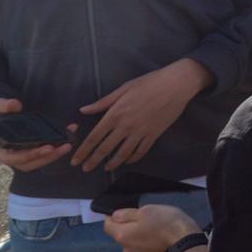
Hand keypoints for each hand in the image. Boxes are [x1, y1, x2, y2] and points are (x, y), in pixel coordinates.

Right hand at [0, 97, 75, 171]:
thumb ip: (1, 106)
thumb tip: (14, 105)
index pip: (13, 157)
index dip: (30, 155)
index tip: (48, 148)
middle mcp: (8, 157)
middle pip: (28, 163)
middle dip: (48, 157)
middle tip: (64, 147)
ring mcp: (18, 156)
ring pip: (36, 162)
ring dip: (53, 155)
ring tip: (68, 144)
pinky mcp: (28, 152)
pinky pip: (40, 155)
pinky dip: (54, 149)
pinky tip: (67, 137)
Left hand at [71, 60, 212, 172]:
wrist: (176, 85)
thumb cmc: (149, 83)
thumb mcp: (124, 89)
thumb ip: (103, 102)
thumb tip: (84, 110)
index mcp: (115, 114)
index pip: (95, 137)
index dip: (83, 150)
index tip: (76, 160)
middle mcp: (125, 126)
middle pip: (105, 148)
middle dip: (93, 160)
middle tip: (85, 169)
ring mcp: (140, 132)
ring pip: (123, 153)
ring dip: (112, 163)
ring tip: (106, 168)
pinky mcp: (154, 135)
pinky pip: (141, 151)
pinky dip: (133, 158)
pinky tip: (128, 161)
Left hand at [102, 204, 201, 251]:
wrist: (185, 243)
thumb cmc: (165, 223)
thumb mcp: (146, 210)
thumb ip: (127, 214)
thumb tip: (114, 216)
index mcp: (122, 236)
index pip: (107, 225)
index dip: (111, 215)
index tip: (124, 209)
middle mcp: (125, 249)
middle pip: (119, 233)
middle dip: (127, 224)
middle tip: (144, 216)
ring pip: (131, 240)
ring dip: (137, 232)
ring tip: (154, 225)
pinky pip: (141, 246)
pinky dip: (145, 240)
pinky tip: (158, 234)